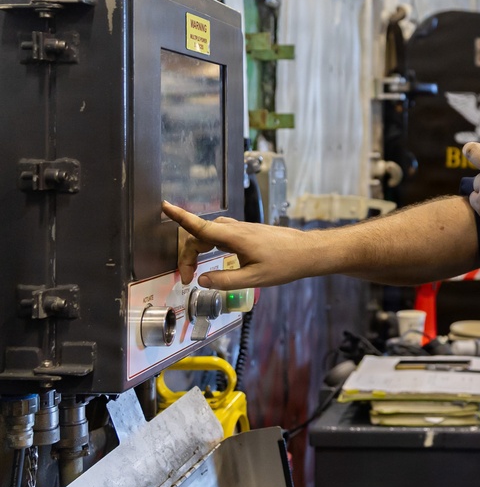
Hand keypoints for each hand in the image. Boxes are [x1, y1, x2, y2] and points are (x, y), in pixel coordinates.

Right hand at [161, 201, 311, 288]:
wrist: (308, 252)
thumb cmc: (285, 264)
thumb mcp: (254, 279)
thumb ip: (226, 280)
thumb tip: (201, 280)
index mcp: (235, 237)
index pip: (201, 226)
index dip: (180, 216)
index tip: (164, 206)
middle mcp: (236, 229)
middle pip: (200, 234)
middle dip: (187, 253)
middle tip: (186, 278)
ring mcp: (243, 229)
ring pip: (211, 233)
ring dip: (198, 248)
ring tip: (195, 270)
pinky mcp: (249, 233)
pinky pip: (222, 234)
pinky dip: (210, 244)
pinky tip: (214, 257)